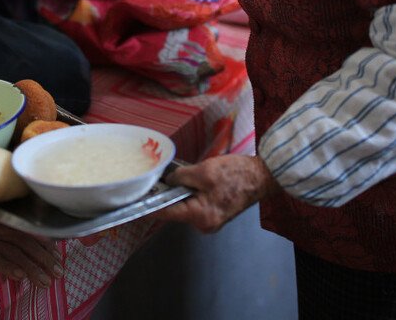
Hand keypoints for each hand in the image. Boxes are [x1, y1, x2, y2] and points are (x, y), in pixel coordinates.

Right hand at [0, 199, 61, 284]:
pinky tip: (20, 276)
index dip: (44, 243)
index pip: (26, 229)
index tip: (57, 255)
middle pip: (25, 242)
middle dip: (44, 259)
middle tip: (59, 272)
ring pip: (14, 252)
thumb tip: (15, 237)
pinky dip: (8, 267)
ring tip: (46, 281)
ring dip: (33, 268)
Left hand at [156, 154, 277, 233]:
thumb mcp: (204, 171)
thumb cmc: (236, 174)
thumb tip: (167, 181)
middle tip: (159, 177)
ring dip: (181, 192)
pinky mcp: (215, 214)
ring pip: (185, 206)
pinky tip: (195, 180)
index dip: (148, 204)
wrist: (262, 176)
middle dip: (167, 194)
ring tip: (183, 175)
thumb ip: (181, 177)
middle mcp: (204, 225)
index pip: (165, 213)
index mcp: (200, 216)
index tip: (133, 198)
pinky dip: (192, 194)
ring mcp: (210, 221)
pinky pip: (196, 205)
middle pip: (175, 210)